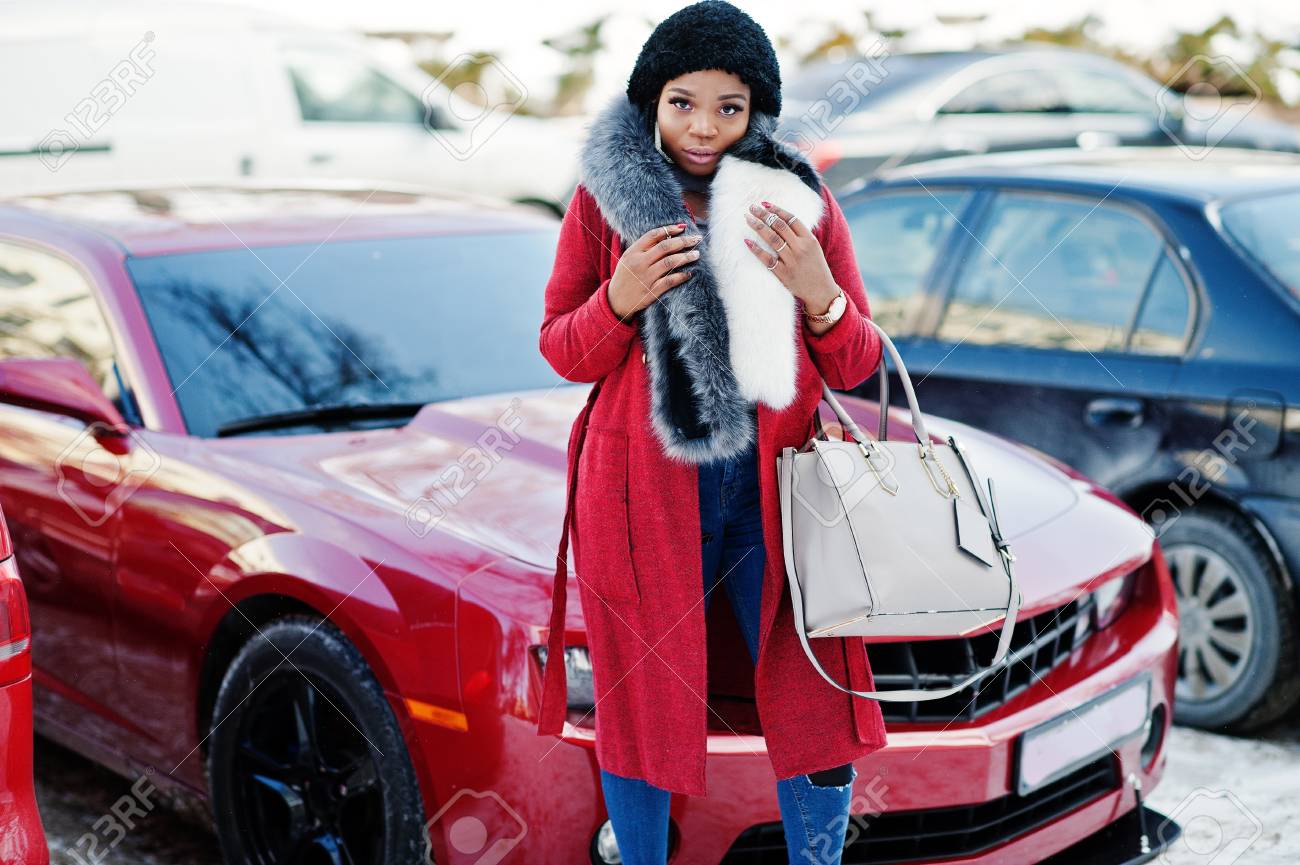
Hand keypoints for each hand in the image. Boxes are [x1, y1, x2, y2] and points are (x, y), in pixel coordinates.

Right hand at [607, 223, 702, 319]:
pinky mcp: (651, 292)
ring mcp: (645, 278)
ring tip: (697, 254)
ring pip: (670, 262)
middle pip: (665, 247)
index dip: (670, 229)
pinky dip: (681, 276)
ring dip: (686, 257)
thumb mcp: (628, 259)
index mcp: (632, 252)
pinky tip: (690, 273)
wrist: (615, 301)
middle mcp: (639, 263)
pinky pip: (669, 281)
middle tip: (696, 239)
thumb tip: (667, 235)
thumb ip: (644, 248)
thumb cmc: (625, 277)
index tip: (683, 227)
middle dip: (683, 241)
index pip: (653, 235)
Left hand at [742, 201, 840, 318]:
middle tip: (752, 208)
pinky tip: (747, 241)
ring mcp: (792, 261)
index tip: (764, 204)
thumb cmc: (816, 267)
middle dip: (764, 215)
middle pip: (779, 226)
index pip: (791, 218)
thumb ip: (800, 235)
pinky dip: (756, 249)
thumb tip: (781, 220)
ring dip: (758, 227)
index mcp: (809, 239)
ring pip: (772, 239)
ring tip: (748, 219)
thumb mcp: (814, 247)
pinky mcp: (784, 274)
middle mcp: (801, 248)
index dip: (776, 210)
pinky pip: (767, 259)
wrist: (822, 291)